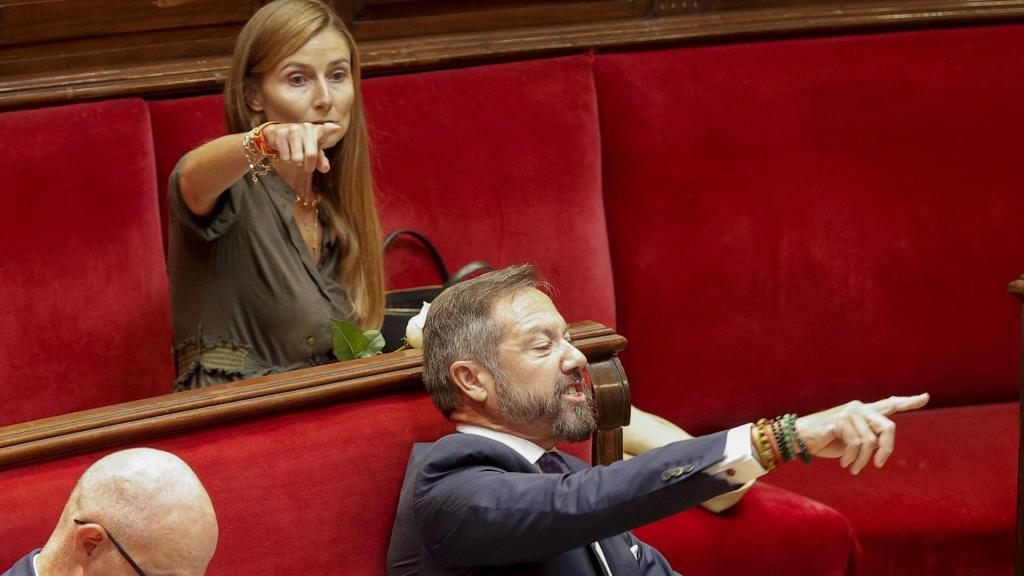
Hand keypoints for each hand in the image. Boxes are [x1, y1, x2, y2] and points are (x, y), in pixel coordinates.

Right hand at [262, 122, 344, 172]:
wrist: (279, 132)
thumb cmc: (302, 143)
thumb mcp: (314, 151)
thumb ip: (321, 161)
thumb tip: (325, 168)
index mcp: (318, 130)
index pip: (325, 130)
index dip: (330, 130)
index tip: (336, 128)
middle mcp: (307, 127)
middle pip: (311, 155)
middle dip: (308, 165)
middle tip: (306, 165)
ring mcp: (293, 129)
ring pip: (297, 158)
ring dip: (296, 162)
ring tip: (295, 155)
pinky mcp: (280, 134)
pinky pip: (286, 157)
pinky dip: (287, 159)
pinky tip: (287, 152)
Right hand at [795, 393, 928, 473]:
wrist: (801, 439)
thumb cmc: (827, 441)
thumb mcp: (852, 441)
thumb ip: (868, 438)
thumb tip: (883, 447)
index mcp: (864, 412)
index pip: (889, 404)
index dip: (909, 402)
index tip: (926, 397)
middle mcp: (859, 408)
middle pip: (888, 428)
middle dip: (887, 448)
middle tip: (880, 464)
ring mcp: (850, 413)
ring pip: (870, 442)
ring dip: (862, 460)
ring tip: (854, 468)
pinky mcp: (840, 420)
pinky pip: (856, 444)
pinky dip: (851, 458)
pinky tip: (845, 463)